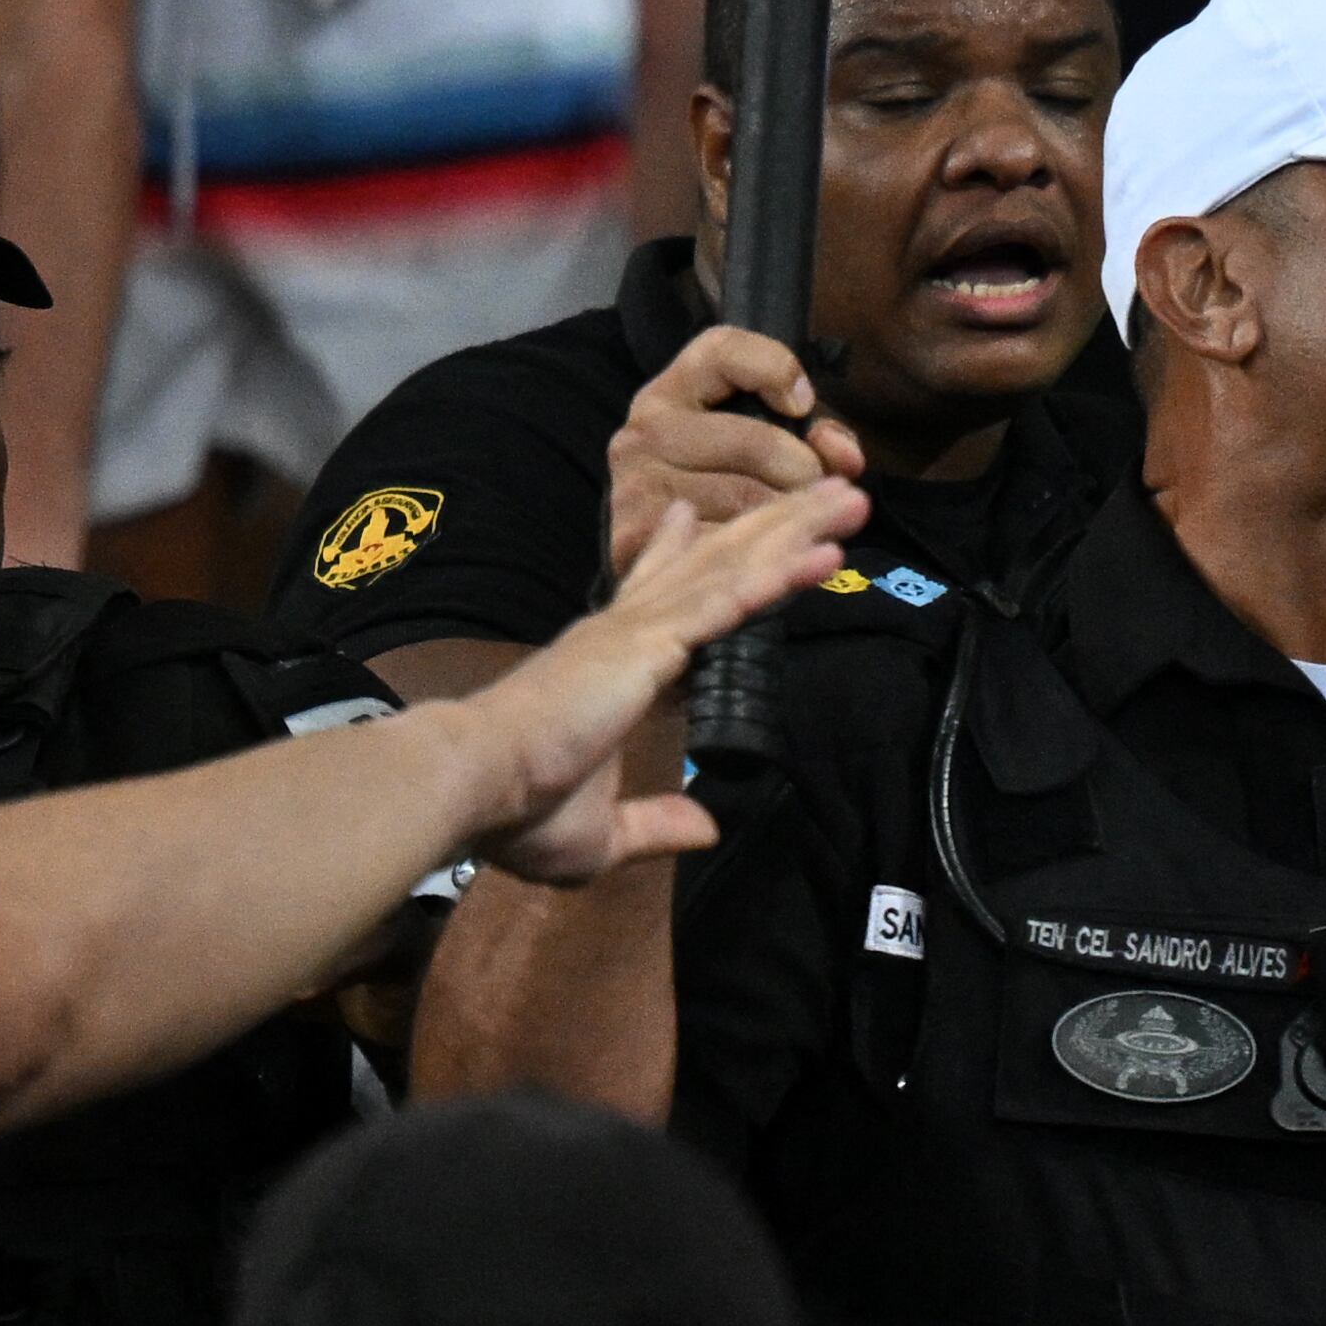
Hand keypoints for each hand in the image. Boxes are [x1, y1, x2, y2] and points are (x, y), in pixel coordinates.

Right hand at [447, 484, 862, 884]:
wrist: (475, 784)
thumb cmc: (520, 812)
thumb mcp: (600, 834)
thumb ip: (654, 826)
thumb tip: (704, 830)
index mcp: (608, 664)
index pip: (660, 596)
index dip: (684, 554)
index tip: (699, 516)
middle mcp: (625, 632)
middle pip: (717, 564)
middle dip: (776, 526)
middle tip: (828, 491)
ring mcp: (639, 631)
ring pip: (735, 568)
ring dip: (796, 533)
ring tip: (850, 498)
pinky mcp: (649, 644)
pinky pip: (727, 603)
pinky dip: (776, 577)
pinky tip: (819, 554)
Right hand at [609, 325, 872, 585]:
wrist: (660, 562)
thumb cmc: (725, 485)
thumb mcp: (767, 440)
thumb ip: (817, 436)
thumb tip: (843, 456)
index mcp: (672, 390)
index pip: (724, 349)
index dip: (778, 370)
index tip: (801, 404)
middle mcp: (644, 431)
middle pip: (756, 443)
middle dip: (803, 474)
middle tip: (810, 493)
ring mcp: (636, 484)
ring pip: (746, 501)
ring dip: (787, 520)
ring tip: (793, 527)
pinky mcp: (635, 538)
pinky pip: (725, 546)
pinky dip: (762, 558)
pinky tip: (769, 557)